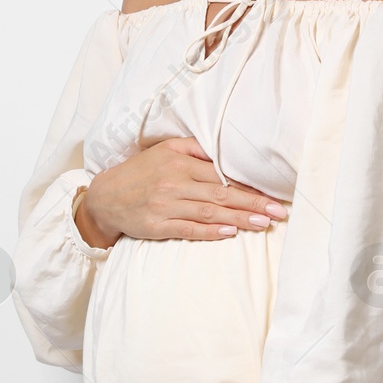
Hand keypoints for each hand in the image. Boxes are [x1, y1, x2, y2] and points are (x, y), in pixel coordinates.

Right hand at [77, 137, 286, 246]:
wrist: (105, 197)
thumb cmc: (140, 172)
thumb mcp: (164, 150)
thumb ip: (194, 149)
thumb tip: (224, 152)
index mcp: (179, 163)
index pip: (221, 176)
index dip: (248, 186)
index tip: (272, 194)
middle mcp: (174, 183)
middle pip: (221, 195)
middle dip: (252, 204)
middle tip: (277, 212)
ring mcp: (165, 206)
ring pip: (209, 213)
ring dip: (238, 219)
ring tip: (262, 223)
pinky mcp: (157, 225)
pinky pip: (188, 229)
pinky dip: (210, 232)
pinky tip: (229, 233)